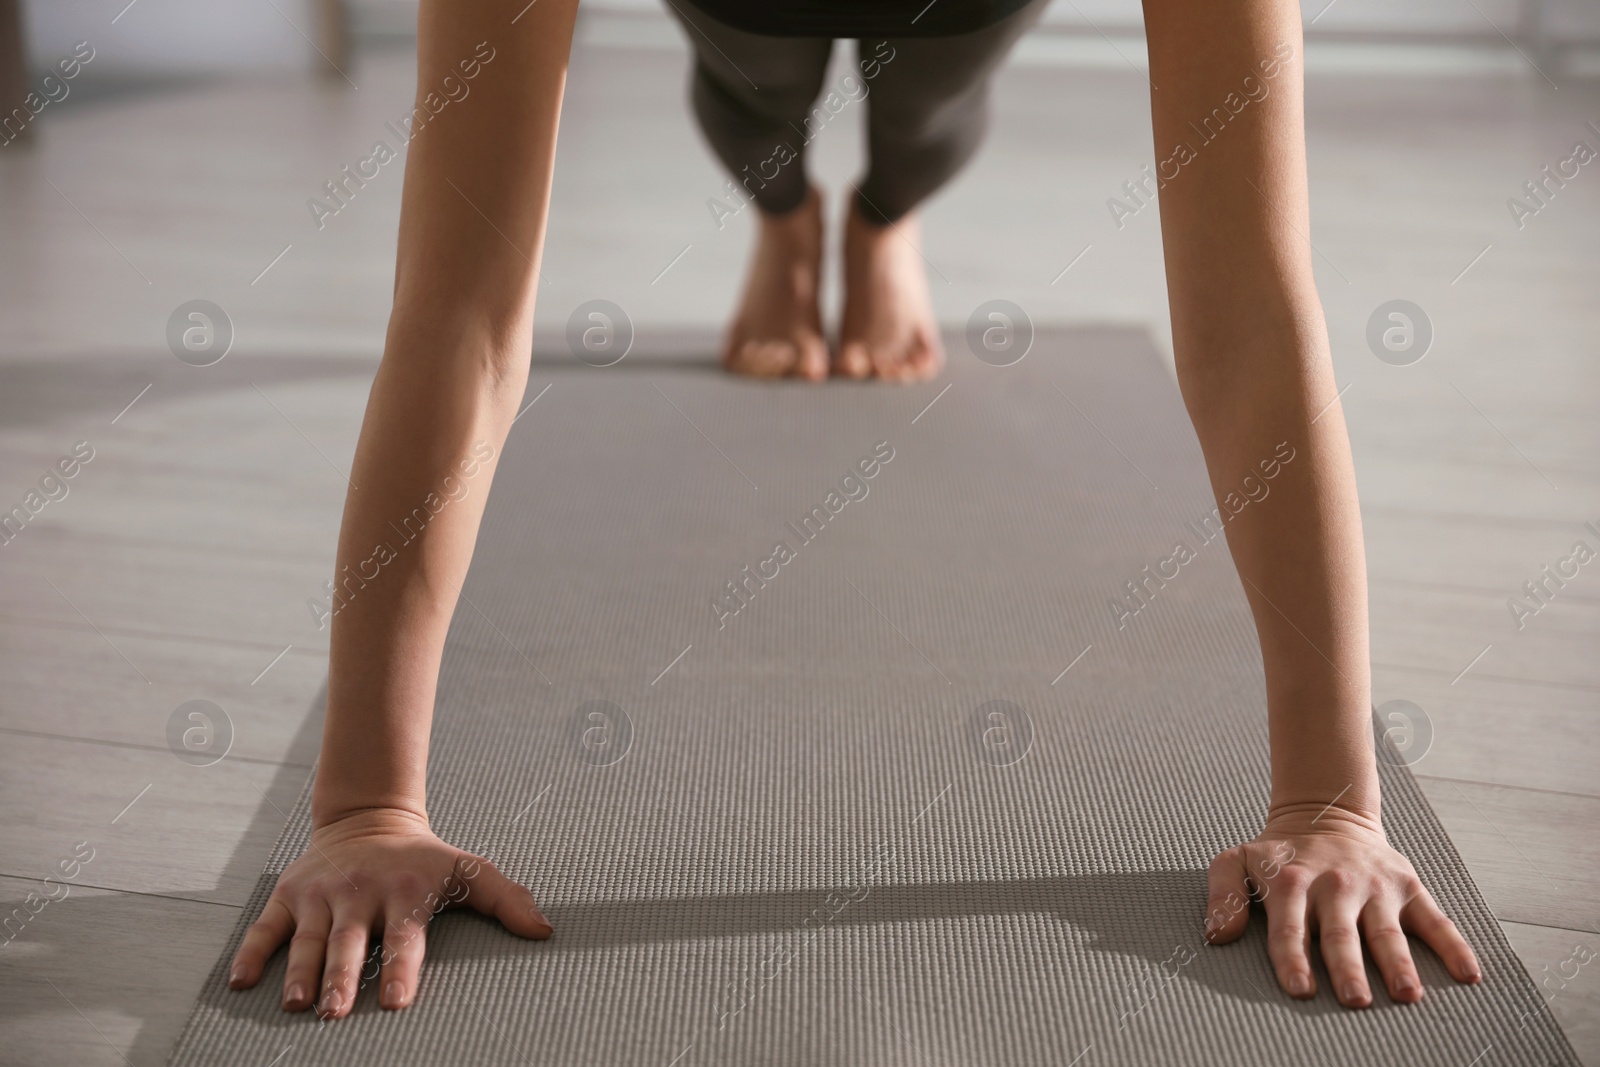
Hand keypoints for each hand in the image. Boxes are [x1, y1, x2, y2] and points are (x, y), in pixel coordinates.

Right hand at [226, 808, 551, 1015]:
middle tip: (336, 1013)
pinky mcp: (289, 894)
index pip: (404, 938)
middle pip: (350, 943)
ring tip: (296, 1005)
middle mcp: (360, 894)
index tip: (396, 1001)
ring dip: (300, 973)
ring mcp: (321, 894)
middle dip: (343, 978)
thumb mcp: (468, 870)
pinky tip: (242, 982)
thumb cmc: (424, 859)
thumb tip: (545, 931)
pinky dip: (252, 952)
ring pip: (307, 939)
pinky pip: (266, 926)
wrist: (369, 819)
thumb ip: (507, 899)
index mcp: (404, 893)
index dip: (401, 968)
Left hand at [1203, 806, 1480, 1007]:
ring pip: (1387, 931)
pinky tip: (1468, 974)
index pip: (1289, 927)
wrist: (1326, 814)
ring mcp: (1375, 886)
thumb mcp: (1236, 861)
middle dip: (1347, 968)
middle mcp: (1335, 885)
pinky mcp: (1408, 886)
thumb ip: (1222, 895)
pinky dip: (1454, 946)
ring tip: (1407, 994)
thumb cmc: (1277, 855)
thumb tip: (1217, 935)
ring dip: (1398, 963)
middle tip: (1354, 1000)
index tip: (1300, 990)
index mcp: (1292, 883)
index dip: (1293, 958)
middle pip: (1341, 934)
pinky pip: (1435, 919)